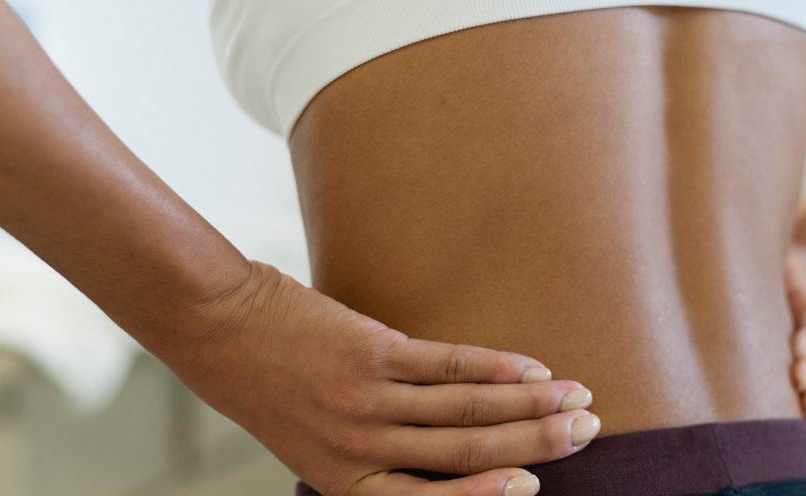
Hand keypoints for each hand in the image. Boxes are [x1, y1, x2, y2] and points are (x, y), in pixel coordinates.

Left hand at [154, 262, 599, 495]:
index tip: (537, 485)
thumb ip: (374, 449)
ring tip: (578, 398)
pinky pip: (448, 364)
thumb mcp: (314, 438)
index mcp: (347, 480)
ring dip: (532, 403)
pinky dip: (496, 365)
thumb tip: (447, 443)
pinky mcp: (371, 353)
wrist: (217, 327)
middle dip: (537, 444)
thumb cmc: (270, 385)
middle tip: (588, 431)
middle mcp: (362, 447)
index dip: (490, 495)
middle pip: (468, 452)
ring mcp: (368, 400)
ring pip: (468, 409)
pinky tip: (530, 365)